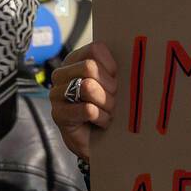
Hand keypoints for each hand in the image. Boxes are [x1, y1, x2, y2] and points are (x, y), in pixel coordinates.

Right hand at [49, 41, 117, 159]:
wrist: (100, 141)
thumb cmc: (109, 107)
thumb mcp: (114, 83)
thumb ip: (116, 68)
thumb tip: (134, 55)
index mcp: (75, 60)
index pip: (95, 49)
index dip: (111, 66)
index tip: (116, 79)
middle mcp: (62, 74)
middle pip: (90, 68)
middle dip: (109, 87)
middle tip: (113, 99)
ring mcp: (56, 94)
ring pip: (88, 87)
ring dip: (106, 103)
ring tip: (108, 111)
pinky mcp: (58, 115)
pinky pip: (87, 109)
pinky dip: (101, 118)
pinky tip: (101, 122)